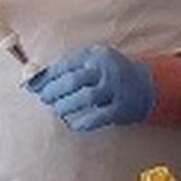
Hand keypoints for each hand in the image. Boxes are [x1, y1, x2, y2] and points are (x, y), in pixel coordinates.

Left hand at [26, 46, 155, 131]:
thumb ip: (70, 68)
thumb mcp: (94, 62)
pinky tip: (74, 124)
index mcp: (96, 56)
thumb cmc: (111, 74)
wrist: (145, 86)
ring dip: (66, 105)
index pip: (66, 64)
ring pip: (85, 97)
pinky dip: (83, 122)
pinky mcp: (120, 108)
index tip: (35, 84)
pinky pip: (98, 117)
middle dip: (53, 91)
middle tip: (45, 98)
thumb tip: (38, 80)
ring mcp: (115, 89)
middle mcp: (106, 70)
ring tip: (58, 110)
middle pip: (73, 80)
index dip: (48, 76)